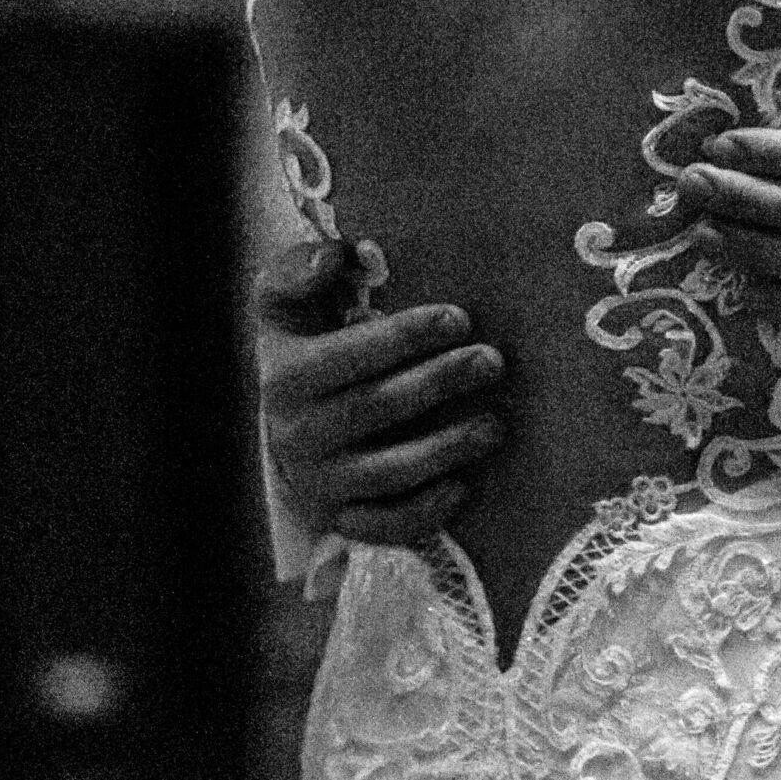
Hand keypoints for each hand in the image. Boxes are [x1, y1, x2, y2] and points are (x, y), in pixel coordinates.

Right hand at [257, 239, 505, 545]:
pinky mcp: (339, 519)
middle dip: (439, 382)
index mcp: (284, 375)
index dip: (406, 335)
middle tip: (492, 360)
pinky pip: (384, 524)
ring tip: (496, 425)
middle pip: (375, 409)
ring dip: (446, 448)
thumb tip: (339, 256)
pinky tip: (464, 486)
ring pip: (387, 471)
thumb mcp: (286, 303)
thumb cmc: (304, 348)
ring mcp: (318, 482)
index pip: (349, 354)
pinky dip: (424, 511)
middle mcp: (295, 433)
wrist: (284, 425)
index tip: (459, 317)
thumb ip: (301, 268)